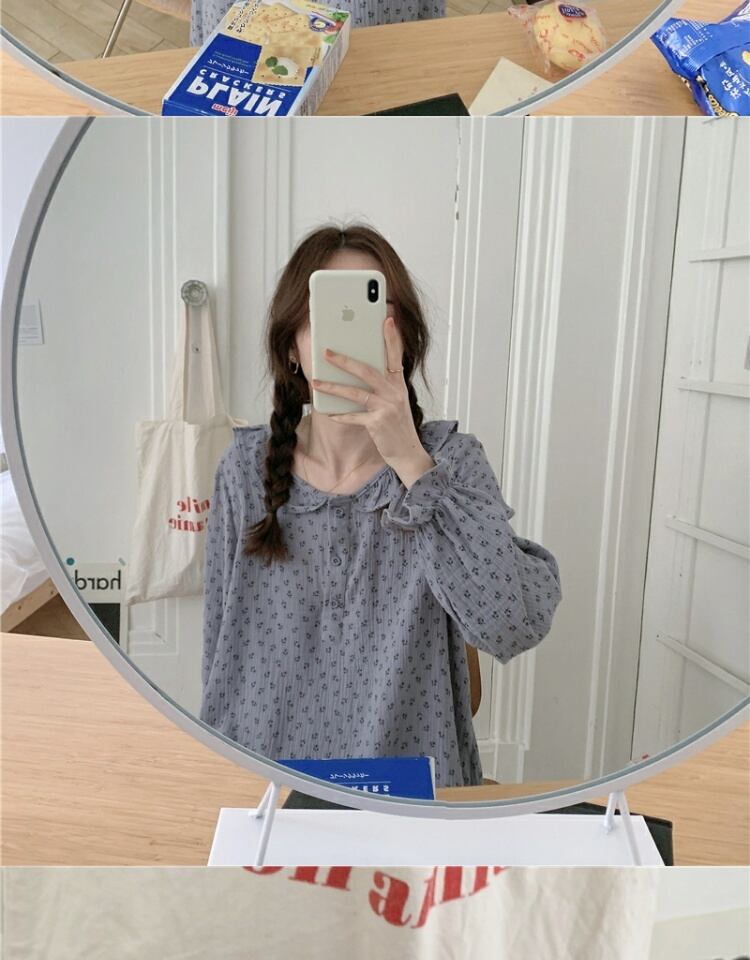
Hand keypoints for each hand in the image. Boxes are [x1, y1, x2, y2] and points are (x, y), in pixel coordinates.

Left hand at [312, 316, 434, 487]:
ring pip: (356, 392)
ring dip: (333, 387)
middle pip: (367, 370)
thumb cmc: (397, 424)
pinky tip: (329, 413)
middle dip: (344, 360)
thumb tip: (357, 370)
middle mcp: (394, 392)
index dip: (392, 337)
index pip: (396, 355)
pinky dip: (340, 415)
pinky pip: (354, 417)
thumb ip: (382, 384)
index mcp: (398, 383)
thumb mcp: (395, 400)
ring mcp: (386, 408)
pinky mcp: (378, 424)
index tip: (387, 319)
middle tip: (326, 351)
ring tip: (316, 381)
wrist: (408, 452)